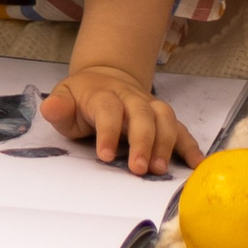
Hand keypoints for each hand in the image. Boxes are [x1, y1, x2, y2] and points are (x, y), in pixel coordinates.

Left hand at [41, 64, 201, 176]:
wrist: (106, 77)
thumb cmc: (81, 98)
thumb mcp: (64, 98)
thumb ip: (58, 107)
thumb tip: (50, 107)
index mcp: (104, 94)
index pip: (109, 109)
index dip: (108, 131)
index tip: (104, 156)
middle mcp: (131, 98)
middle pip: (142, 114)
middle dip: (143, 141)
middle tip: (139, 169)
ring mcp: (150, 106)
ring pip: (165, 118)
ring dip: (166, 143)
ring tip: (160, 170)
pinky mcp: (163, 118)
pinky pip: (180, 129)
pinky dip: (190, 145)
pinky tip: (197, 164)